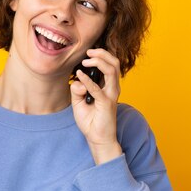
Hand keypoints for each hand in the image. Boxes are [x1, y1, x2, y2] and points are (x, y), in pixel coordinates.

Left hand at [70, 48, 122, 164]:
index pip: (109, 64)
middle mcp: (112, 88)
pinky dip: (87, 80)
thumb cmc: (90, 120)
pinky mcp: (106, 103)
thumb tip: (77, 80)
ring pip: (111, 70)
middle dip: (102, 53)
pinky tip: (79, 74)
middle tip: (88, 52)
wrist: (97, 138)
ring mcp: (111, 95)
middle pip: (114, 63)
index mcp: (108, 86)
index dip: (99, 55)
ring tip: (86, 60)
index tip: (85, 54)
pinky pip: (97, 88)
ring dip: (98, 61)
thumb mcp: (78, 102)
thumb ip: (76, 89)